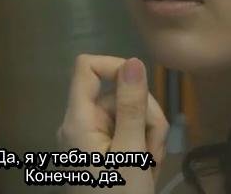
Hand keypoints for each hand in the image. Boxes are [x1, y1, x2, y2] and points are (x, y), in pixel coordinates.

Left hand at [57, 54, 168, 192]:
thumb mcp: (131, 152)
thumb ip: (132, 105)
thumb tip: (134, 62)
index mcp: (77, 119)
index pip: (86, 67)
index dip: (116, 66)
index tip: (142, 87)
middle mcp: (77, 124)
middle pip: (115, 93)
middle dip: (143, 114)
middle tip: (153, 148)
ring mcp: (88, 139)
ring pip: (125, 114)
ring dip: (146, 134)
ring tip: (150, 165)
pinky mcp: (99, 152)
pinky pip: (124, 133)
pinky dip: (140, 146)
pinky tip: (146, 169)